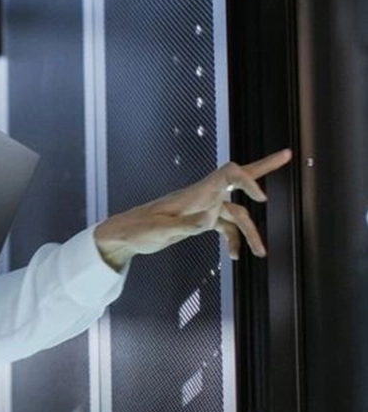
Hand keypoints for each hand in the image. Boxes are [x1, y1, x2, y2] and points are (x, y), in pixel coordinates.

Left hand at [93, 148, 291, 269]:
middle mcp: (202, 196)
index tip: (260, 198)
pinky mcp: (199, 220)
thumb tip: (211, 219)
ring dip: (250, 232)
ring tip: (261, 254)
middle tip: (288, 154)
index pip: (228, 174)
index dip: (247, 180)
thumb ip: (187, 225)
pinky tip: (234, 256)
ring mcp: (202, 208)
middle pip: (237, 178)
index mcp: (194, 193)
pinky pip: (225, 227)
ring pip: (236, 214)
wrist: (123, 235)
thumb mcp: (160, 230)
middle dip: (264, 168)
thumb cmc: (138, 230)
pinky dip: (233, 240)